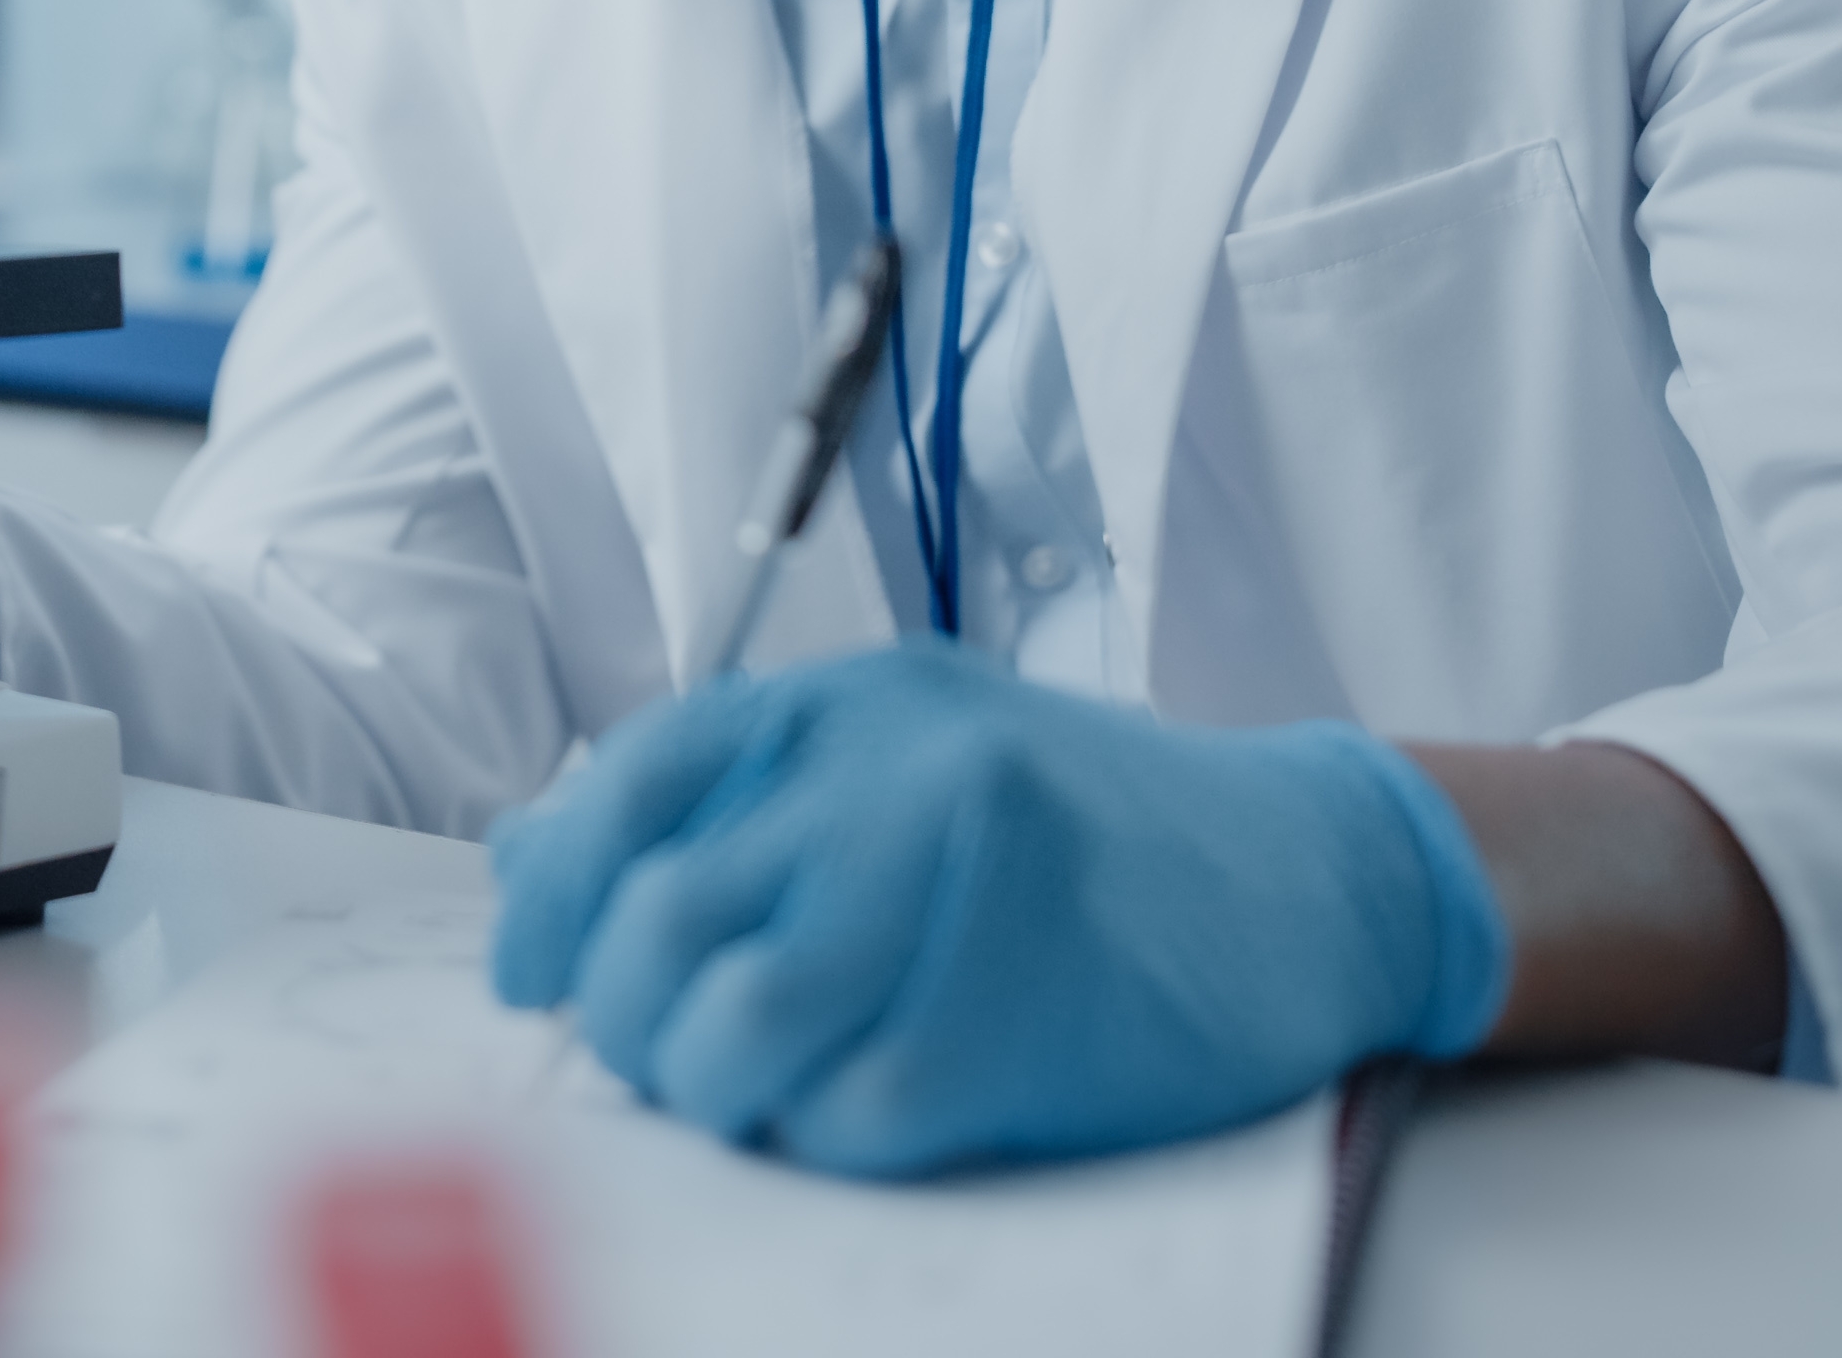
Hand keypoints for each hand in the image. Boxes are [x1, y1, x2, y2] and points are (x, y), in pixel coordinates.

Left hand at [487, 644, 1507, 1177]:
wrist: (1309, 873)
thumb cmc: (1079, 830)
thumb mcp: (892, 764)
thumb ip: (720, 801)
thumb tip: (532, 860)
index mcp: (843, 702)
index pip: (627, 791)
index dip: (553, 906)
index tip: (534, 980)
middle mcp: (896, 765)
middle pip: (661, 920)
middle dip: (630, 1023)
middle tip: (671, 1061)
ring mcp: (968, 879)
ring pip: (740, 1023)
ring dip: (717, 1091)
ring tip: (761, 1094)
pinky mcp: (1031, 1004)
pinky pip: (859, 1114)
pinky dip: (836, 1139)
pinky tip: (875, 1112)